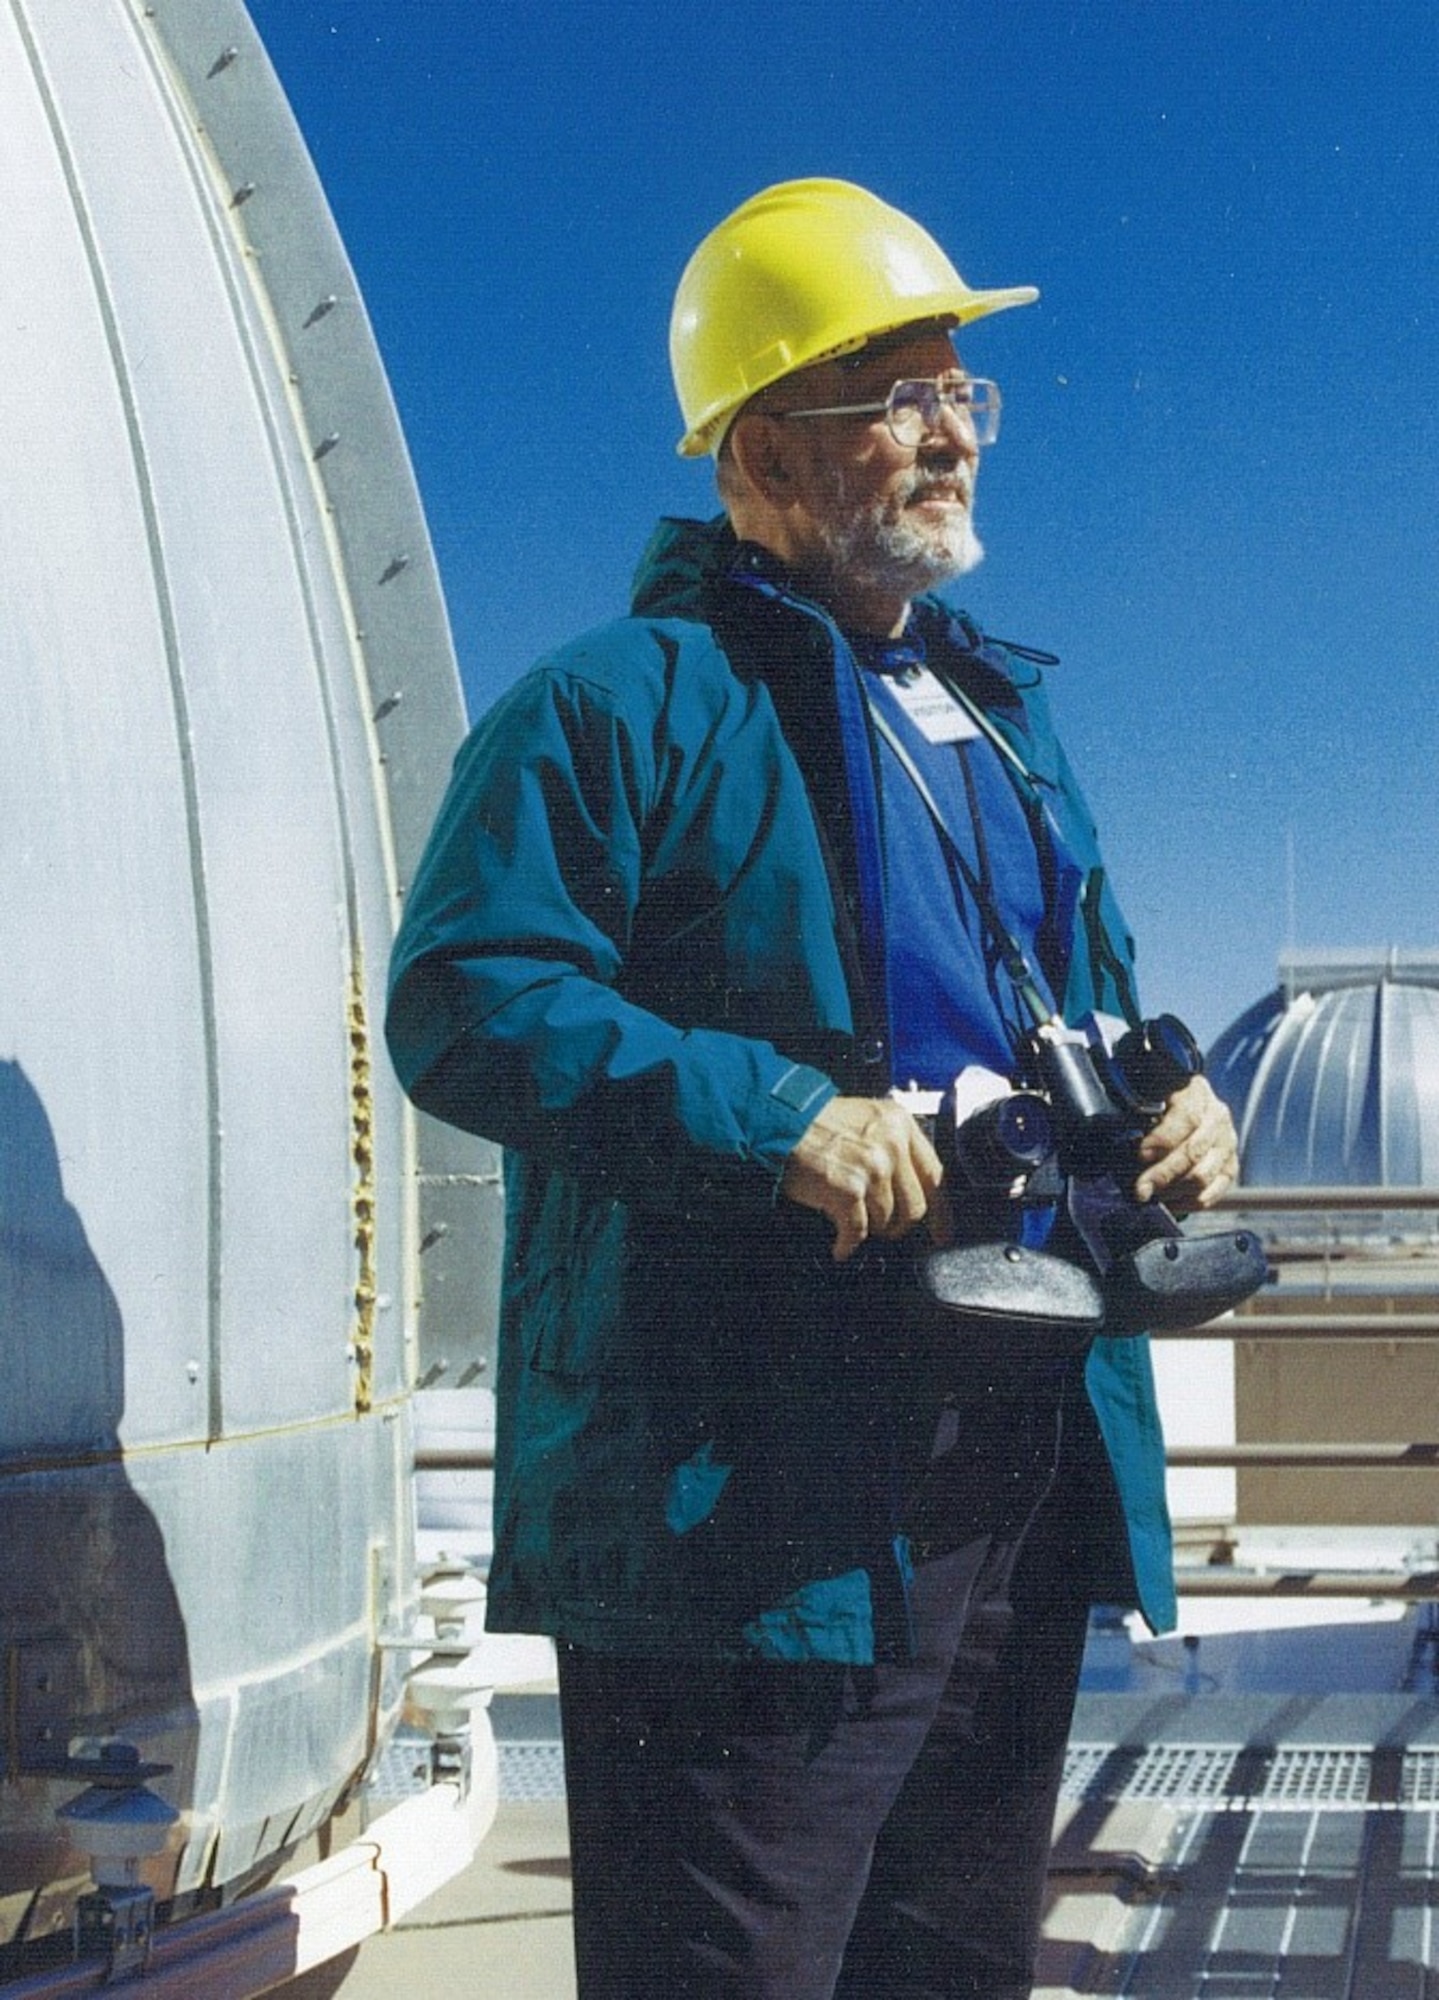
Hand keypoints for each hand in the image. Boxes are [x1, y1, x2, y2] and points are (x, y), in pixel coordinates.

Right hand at [780, 1096, 943, 1261]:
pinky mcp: (848, 1190)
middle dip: (898, 1226)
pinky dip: (848, 1243)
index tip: (941, 1232)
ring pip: (886, 1221)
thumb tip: (909, 1188)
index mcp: (900, 1124)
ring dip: (869, 1229)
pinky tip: (841, 1245)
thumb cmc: (815, 1124)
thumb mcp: (866, 1121)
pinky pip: (858, 1231)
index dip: (941, 1211)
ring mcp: (871, 1168)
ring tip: (851, 1223)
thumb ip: (893, 1146)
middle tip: (884, 1230)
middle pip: (915, 1206)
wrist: (778, 1122)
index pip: (935, 1175)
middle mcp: (891, 1144)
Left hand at [1133, 1075, 1237, 1213]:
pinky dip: (1187, 1203)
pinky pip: (1212, 1193)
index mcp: (1196, 1094)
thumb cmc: (1159, 1102)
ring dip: (1173, 1191)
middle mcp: (1217, 1118)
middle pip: (1193, 1153)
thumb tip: (1121, 1151)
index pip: (1187, 1118)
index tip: (1140, 1155)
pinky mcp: (1230, 1167)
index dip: (1163, 1140)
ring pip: (1202, 1176)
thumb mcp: (1149, 1098)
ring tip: (1151, 1194)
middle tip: (1140, 1189)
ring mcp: (1227, 1144)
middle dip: (1162, 1174)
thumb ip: (1140, 1118)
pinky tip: (1169, 1204)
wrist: (1187, 1105)